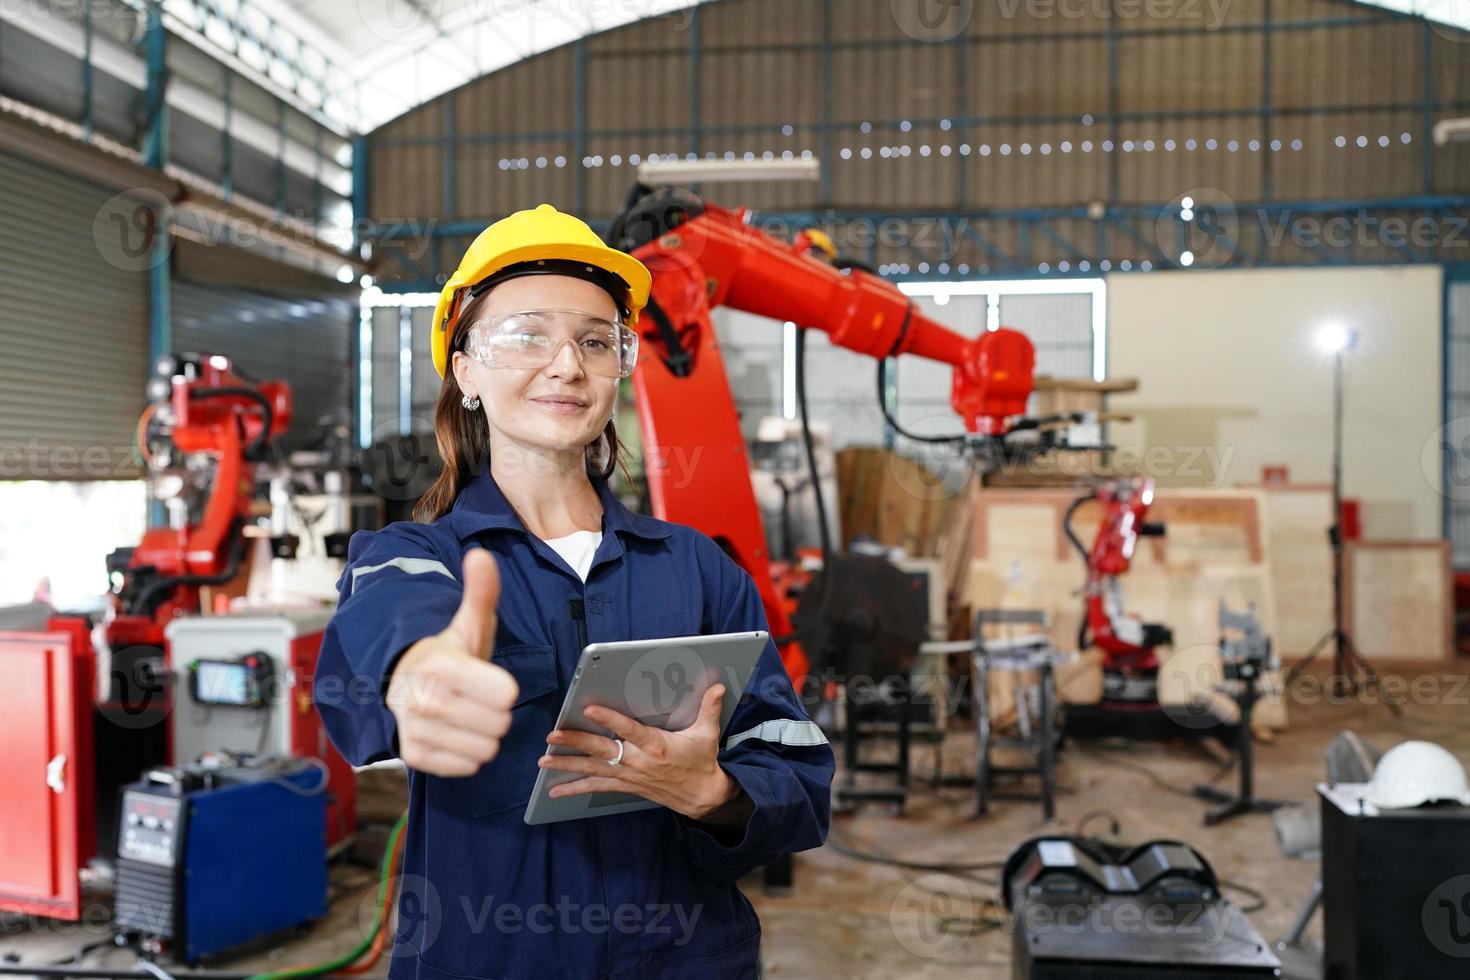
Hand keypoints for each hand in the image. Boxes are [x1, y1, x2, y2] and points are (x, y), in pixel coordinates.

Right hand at [386, 549, 518, 776]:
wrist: (405, 683)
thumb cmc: (449, 655)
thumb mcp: (468, 623)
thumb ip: (481, 591)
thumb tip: (481, 556)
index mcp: (440, 665)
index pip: (506, 695)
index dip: (504, 688)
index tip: (488, 680)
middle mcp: (421, 698)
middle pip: (498, 724)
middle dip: (495, 713)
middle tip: (477, 699)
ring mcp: (415, 729)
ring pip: (484, 749)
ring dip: (483, 735)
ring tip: (466, 715)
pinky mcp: (413, 756)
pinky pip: (466, 767)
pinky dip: (467, 755)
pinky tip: (454, 733)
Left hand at [539, 684, 739, 821]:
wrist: (702, 796)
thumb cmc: (701, 762)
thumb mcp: (707, 734)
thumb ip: (709, 708)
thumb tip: (718, 687)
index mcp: (656, 745)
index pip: (628, 729)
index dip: (609, 720)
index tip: (589, 709)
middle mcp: (638, 761)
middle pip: (601, 750)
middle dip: (575, 742)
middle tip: (553, 735)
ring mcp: (630, 775)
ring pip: (593, 769)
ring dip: (567, 765)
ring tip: (544, 761)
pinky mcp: (626, 785)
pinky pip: (596, 787)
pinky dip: (575, 788)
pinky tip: (555, 790)